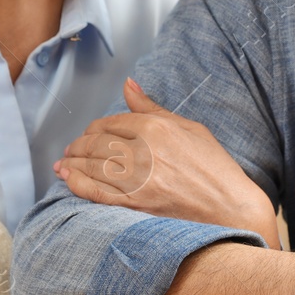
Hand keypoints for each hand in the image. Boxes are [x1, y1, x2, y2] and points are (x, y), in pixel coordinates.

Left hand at [56, 78, 281, 248]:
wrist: (231, 210)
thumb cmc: (215, 168)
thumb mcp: (189, 128)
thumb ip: (152, 108)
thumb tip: (128, 84)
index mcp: (156, 128)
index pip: (111, 122)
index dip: (95, 127)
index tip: (90, 133)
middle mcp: (143, 152)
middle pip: (96, 143)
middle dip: (79, 144)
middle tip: (72, 148)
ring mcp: (137, 181)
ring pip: (92, 166)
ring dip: (72, 162)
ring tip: (64, 162)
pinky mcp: (134, 206)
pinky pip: (95, 192)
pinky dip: (76, 183)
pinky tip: (67, 178)